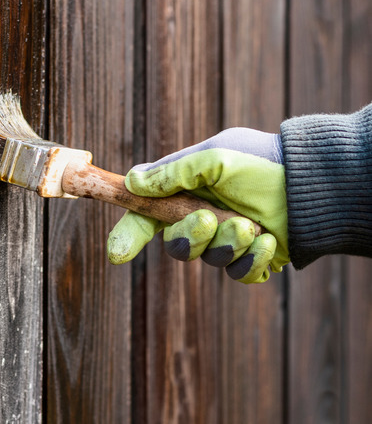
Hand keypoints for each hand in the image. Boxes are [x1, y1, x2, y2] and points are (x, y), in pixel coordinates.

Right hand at [107, 127, 288, 282]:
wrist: (315, 182)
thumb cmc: (263, 162)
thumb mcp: (215, 157)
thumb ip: (173, 173)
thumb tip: (133, 183)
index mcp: (186, 191)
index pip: (147, 215)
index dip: (129, 234)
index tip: (117, 253)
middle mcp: (202, 217)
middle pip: (174, 244)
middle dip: (188, 234)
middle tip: (208, 219)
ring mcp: (227, 240)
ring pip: (208, 259)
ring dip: (227, 242)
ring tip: (250, 224)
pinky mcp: (252, 260)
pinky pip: (238, 274)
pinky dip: (251, 258)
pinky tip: (267, 240)